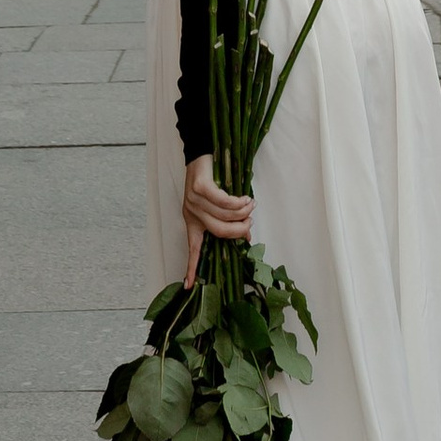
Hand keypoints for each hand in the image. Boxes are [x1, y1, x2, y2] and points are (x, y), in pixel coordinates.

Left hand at [183, 153, 251, 282]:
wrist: (200, 154)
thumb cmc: (210, 179)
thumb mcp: (216, 204)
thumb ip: (227, 220)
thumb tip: (246, 238)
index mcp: (192, 222)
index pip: (192, 248)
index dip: (192, 268)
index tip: (189, 286)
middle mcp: (191, 213)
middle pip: (219, 232)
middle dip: (239, 230)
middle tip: (250, 224)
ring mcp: (194, 200)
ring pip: (224, 216)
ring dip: (243, 212)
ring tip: (252, 206)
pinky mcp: (200, 187)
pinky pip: (224, 201)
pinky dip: (238, 202)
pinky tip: (245, 199)